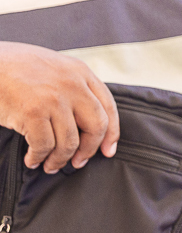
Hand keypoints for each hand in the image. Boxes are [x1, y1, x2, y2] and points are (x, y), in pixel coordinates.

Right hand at [0, 41, 119, 172]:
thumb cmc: (18, 67)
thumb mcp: (56, 68)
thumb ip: (74, 87)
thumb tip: (84, 122)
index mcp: (81, 72)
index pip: (108, 107)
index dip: (111, 133)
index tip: (108, 150)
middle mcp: (73, 85)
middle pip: (96, 126)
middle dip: (89, 150)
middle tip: (78, 162)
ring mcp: (54, 99)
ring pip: (69, 142)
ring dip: (60, 159)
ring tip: (50, 165)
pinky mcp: (33, 112)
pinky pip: (44, 145)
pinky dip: (39, 158)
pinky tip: (33, 159)